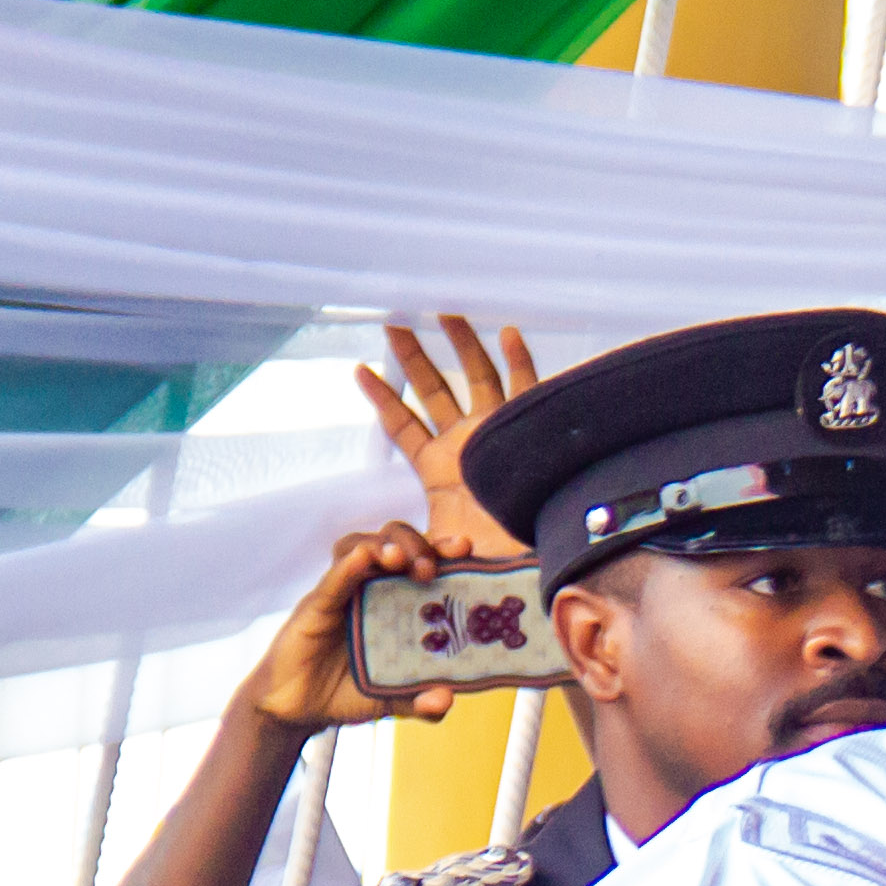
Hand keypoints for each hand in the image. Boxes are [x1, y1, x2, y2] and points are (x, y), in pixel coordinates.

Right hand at [239, 522, 460, 734]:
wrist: (301, 709)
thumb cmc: (351, 691)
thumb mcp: (395, 701)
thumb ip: (422, 703)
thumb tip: (444, 699)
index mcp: (400, 602)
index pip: (424, 562)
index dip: (444, 551)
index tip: (466, 548)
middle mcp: (373, 589)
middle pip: (395, 543)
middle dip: (418, 544)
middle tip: (432, 565)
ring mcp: (343, 594)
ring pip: (361, 548)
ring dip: (384, 546)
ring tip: (400, 558)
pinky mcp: (316, 606)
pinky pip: (333, 581)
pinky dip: (347, 567)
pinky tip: (362, 558)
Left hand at [357, 316, 542, 558]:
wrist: (527, 573)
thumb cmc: (484, 565)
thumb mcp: (432, 551)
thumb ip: (409, 542)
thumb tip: (386, 550)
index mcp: (438, 469)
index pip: (402, 423)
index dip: (381, 397)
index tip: (358, 369)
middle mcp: (465, 445)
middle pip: (434, 388)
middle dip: (414, 355)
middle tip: (395, 323)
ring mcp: (495, 435)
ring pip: (475, 378)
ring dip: (460, 345)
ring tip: (444, 312)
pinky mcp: (526, 434)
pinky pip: (525, 391)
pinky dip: (518, 361)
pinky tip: (507, 333)